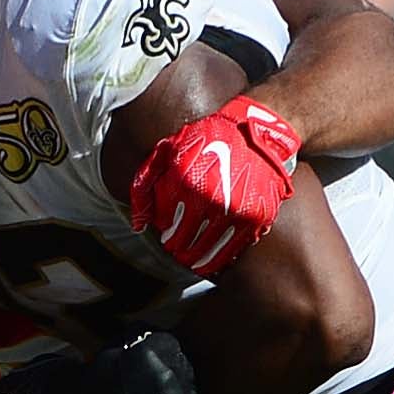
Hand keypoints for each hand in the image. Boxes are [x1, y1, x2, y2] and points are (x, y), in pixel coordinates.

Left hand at [130, 94, 299, 277]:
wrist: (254, 132)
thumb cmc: (204, 140)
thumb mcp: (165, 152)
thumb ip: (144, 186)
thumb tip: (137, 225)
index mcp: (185, 181)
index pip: (166, 223)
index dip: (164, 232)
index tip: (166, 234)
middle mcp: (211, 198)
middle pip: (185, 241)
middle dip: (178, 249)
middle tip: (177, 250)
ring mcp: (236, 209)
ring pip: (208, 250)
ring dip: (196, 260)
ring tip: (192, 260)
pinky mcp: (257, 217)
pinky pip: (233, 249)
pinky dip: (220, 259)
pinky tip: (212, 261)